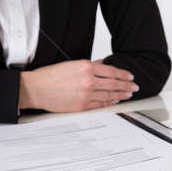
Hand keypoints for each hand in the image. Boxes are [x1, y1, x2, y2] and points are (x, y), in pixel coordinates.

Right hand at [19, 59, 138, 111]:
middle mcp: (88, 80)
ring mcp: (86, 94)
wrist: (36, 89)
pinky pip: (100, 104)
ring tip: (128, 94)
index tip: (130, 76)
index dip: (123, 74)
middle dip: (126, 86)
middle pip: (113, 83)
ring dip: (121, 95)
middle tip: (134, 87)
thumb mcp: (71, 65)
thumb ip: (89, 66)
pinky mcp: (82, 106)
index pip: (111, 71)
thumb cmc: (50, 76)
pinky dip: (109, 102)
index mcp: (85, 67)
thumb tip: (103, 66)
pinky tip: (114, 100)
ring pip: (109, 95)